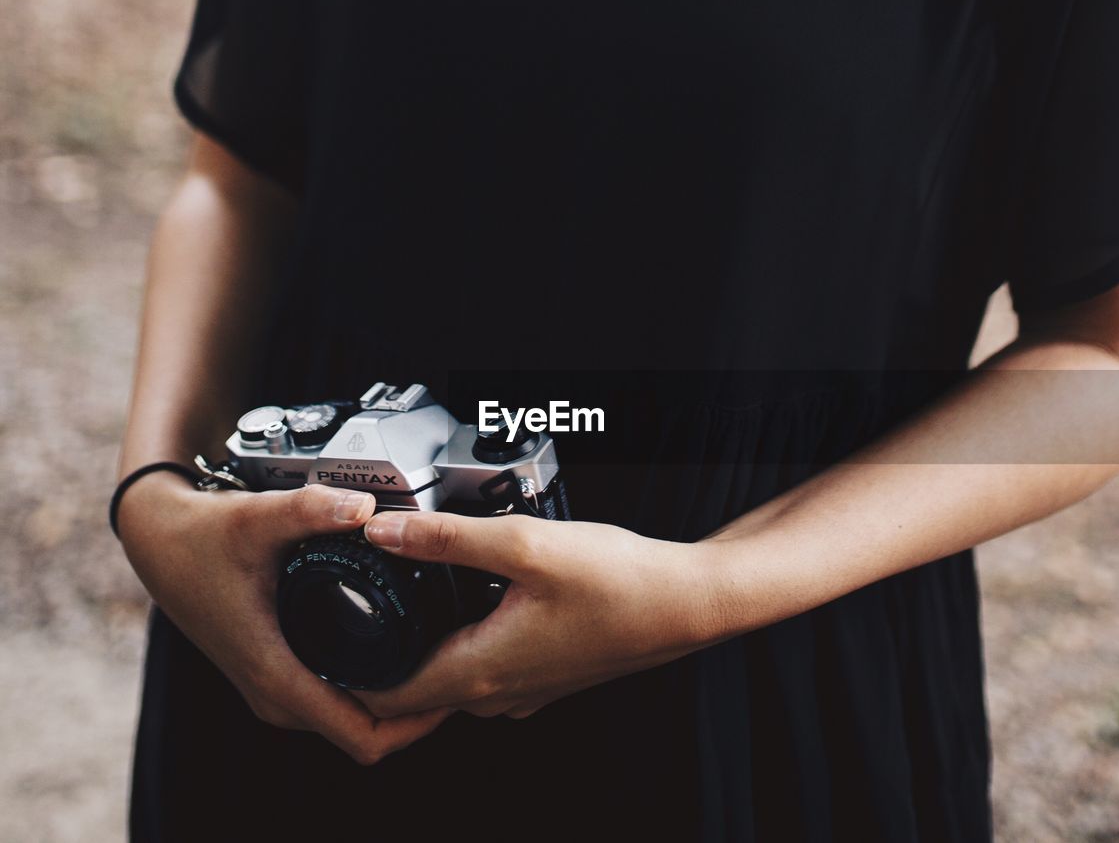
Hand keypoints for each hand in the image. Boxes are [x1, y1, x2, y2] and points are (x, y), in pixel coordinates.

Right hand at [117, 474, 448, 763]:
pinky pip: (337, 701)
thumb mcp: (256, 518)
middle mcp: (278, 694)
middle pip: (366, 734)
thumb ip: (311, 510)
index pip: (363, 736)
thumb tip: (365, 508)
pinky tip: (402, 653)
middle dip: (419, 713)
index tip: (457, 689)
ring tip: (442, 657)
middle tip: (462, 664)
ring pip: (352, 720)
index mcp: (279, 675)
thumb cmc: (201, 538)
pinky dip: (373, 690)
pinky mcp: (278, 673)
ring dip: (397, 703)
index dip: (417, 723)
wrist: (160, 540)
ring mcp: (277, 688)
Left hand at [353, 510, 722, 721]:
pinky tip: (467, 598)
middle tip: (354, 601)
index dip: (344, 670)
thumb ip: (446, 539)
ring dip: (420, 645)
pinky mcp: (543, 673)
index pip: (384, 699)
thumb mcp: (524, 546)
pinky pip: (482, 667)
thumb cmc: (620, 582)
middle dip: (376, 653)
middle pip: (410, 690)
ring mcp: (523, 689)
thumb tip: (381, 532)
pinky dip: (459, 640)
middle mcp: (498, 694)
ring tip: (402, 594)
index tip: (320, 632)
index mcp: (481, 672)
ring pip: (447, 677)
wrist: (686, 602)